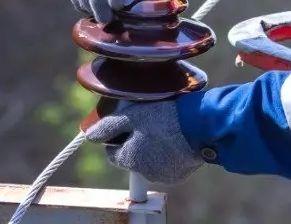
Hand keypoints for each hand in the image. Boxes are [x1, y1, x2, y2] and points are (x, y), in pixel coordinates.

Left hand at [83, 99, 203, 183]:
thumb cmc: (164, 117)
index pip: (113, 152)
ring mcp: (162, 175)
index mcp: (129, 159)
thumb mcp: (132, 115)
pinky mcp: (179, 174)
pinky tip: (177, 140)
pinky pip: (168, 165)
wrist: (200, 125)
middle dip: (138, 144)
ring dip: (154, 150)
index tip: (131, 125)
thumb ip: (108, 127)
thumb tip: (89, 136)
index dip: (119, 137)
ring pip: (150, 162)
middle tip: (150, 125)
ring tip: (166, 130)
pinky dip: (170, 155)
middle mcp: (143, 173)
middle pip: (133, 158)